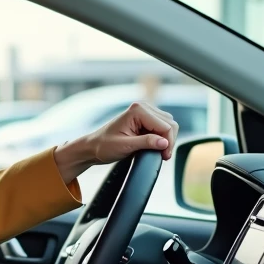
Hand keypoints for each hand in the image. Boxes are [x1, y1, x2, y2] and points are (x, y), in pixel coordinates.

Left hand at [53, 101, 180, 183]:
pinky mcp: (145, 119)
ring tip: (159, 153)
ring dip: (166, 139)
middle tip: (163, 156)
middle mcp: (143, 107)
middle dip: (169, 141)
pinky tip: (156, 147)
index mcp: (138, 110)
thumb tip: (165, 143)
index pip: (165, 126)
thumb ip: (146, 142)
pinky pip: (162, 127)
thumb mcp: (125, 146)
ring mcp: (145, 112)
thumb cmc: (104, 146)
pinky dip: (162, 138)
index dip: (168, 143)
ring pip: (168, 125)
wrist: (93, 147)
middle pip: (170, 124)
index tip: (164, 156)